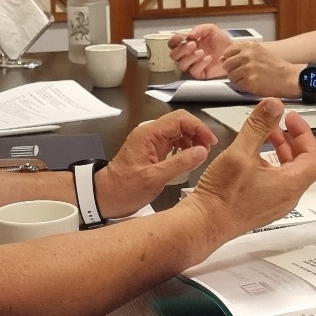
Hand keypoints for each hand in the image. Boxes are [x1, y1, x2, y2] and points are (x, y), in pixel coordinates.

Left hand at [97, 109, 219, 215]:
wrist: (105, 196)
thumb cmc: (124, 188)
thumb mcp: (154, 178)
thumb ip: (179, 164)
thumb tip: (202, 152)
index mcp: (148, 134)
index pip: (179, 119)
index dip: (198, 127)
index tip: (211, 142)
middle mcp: (150, 133)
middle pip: (180, 122)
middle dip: (197, 133)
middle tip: (208, 149)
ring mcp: (151, 141)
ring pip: (178, 131)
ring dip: (192, 140)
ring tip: (200, 155)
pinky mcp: (153, 150)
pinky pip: (173, 142)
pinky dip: (185, 147)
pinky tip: (189, 159)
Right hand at [169, 25, 230, 78]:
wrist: (232, 51)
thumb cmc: (220, 40)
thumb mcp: (210, 29)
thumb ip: (199, 29)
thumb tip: (188, 36)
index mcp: (186, 43)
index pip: (172, 44)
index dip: (173, 41)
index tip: (180, 38)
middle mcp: (186, 55)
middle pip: (174, 56)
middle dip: (181, 50)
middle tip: (193, 44)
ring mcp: (192, 65)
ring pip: (181, 65)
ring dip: (189, 58)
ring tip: (201, 51)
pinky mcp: (200, 74)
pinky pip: (193, 71)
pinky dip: (199, 64)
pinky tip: (208, 58)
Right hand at [187, 99, 315, 236]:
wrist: (204, 225)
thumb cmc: (222, 196)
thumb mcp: (240, 153)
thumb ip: (259, 126)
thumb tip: (274, 104)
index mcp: (292, 182)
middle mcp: (289, 193)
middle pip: (308, 160)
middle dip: (301, 135)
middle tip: (287, 117)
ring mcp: (277, 200)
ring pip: (293, 168)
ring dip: (286, 146)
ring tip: (270, 130)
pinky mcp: (265, 202)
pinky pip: (280, 177)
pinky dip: (275, 159)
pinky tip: (257, 150)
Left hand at [220, 41, 299, 97]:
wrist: (288, 77)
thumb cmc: (273, 65)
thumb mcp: (257, 52)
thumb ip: (239, 53)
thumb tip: (221, 59)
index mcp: (248, 46)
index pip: (227, 52)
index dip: (231, 60)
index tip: (238, 64)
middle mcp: (246, 55)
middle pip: (226, 65)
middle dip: (233, 70)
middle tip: (245, 73)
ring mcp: (247, 68)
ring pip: (230, 76)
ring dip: (238, 79)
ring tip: (250, 78)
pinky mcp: (249, 82)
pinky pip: (237, 85)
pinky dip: (244, 87)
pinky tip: (253, 84)